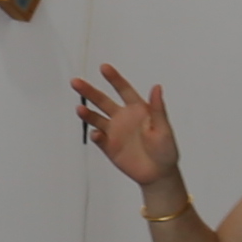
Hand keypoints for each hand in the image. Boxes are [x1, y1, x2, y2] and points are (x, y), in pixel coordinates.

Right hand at [71, 62, 178, 191]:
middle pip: (103, 101)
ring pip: (96, 118)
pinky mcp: (109, 146)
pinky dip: (95, 135)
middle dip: (89, 91)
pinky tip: (97, 135)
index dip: (114, 79)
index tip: (104, 68)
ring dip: (87, 113)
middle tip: (76, 82)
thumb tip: (157, 87)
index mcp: (137, 109)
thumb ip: (158, 109)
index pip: (123, 90)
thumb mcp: (164, 129)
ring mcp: (114, 132)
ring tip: (80, 109)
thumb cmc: (166, 150)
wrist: (159, 174)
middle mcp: (123, 118)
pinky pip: (98, 138)